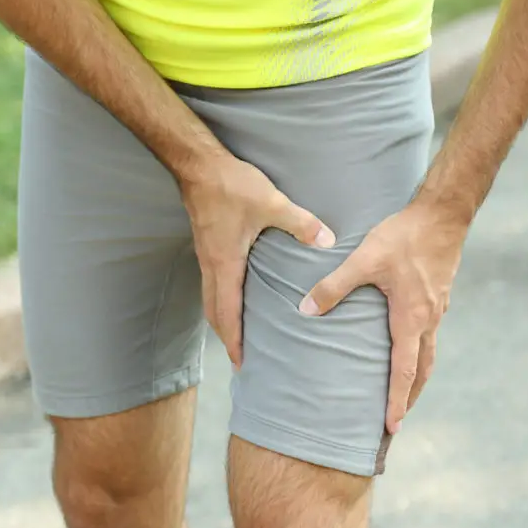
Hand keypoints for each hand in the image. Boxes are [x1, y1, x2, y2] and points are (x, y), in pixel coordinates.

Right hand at [180, 154, 336, 368]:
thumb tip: (328, 242)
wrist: (199, 166)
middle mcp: (211, 265)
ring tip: (236, 334)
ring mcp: (206, 256)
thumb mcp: (271, 203)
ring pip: (210, 298)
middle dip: (226, 337)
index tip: (240, 361)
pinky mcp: (207, 245)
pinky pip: (211, 283)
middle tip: (239, 358)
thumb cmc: (231, 186)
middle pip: (214, 312)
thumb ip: (300, 224)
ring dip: (221, 319)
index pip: (227, 312)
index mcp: (225, 263)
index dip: (234, 339)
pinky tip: (234, 297)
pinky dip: (221, 299)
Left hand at [300, 198, 469, 434]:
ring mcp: (437, 310)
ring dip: (416, 377)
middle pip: (422, 371)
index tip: (391, 426)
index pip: (404, 371)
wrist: (444, 213)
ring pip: (428, 354)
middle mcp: (428, 320)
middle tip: (395, 422)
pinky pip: (428, 335)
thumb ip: (333, 286)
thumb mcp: (364, 259)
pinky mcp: (438, 298)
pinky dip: (418, 352)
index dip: (396, 400)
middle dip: (408, 398)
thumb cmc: (404, 236)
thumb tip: (305, 310)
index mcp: (411, 318)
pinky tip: (405, 347)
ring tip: (402, 394)